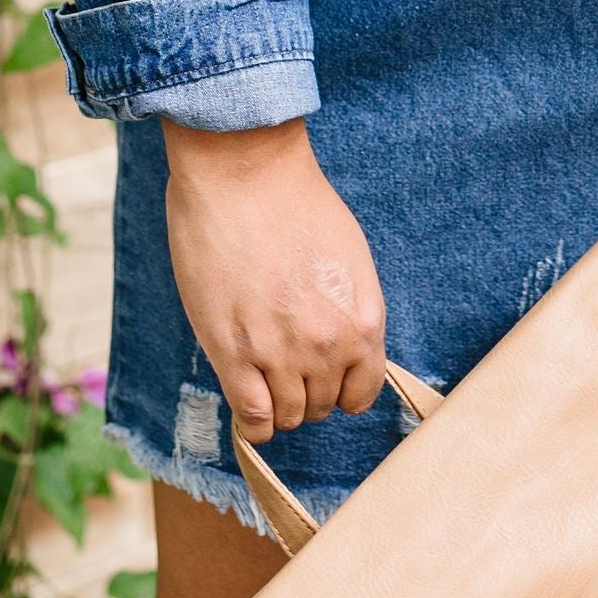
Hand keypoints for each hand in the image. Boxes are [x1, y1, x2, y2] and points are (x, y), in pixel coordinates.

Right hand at [162, 118, 386, 443]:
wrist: (245, 175)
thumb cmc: (297, 203)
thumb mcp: (350, 258)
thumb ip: (351, 309)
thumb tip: (342, 346)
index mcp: (364, 319)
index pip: (363, 391)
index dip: (342, 387)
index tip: (324, 374)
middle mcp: (329, 344)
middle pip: (322, 405)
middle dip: (307, 391)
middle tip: (286, 364)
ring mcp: (281, 353)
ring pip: (288, 416)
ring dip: (278, 403)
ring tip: (264, 377)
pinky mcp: (233, 354)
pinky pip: (252, 418)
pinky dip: (252, 422)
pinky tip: (248, 402)